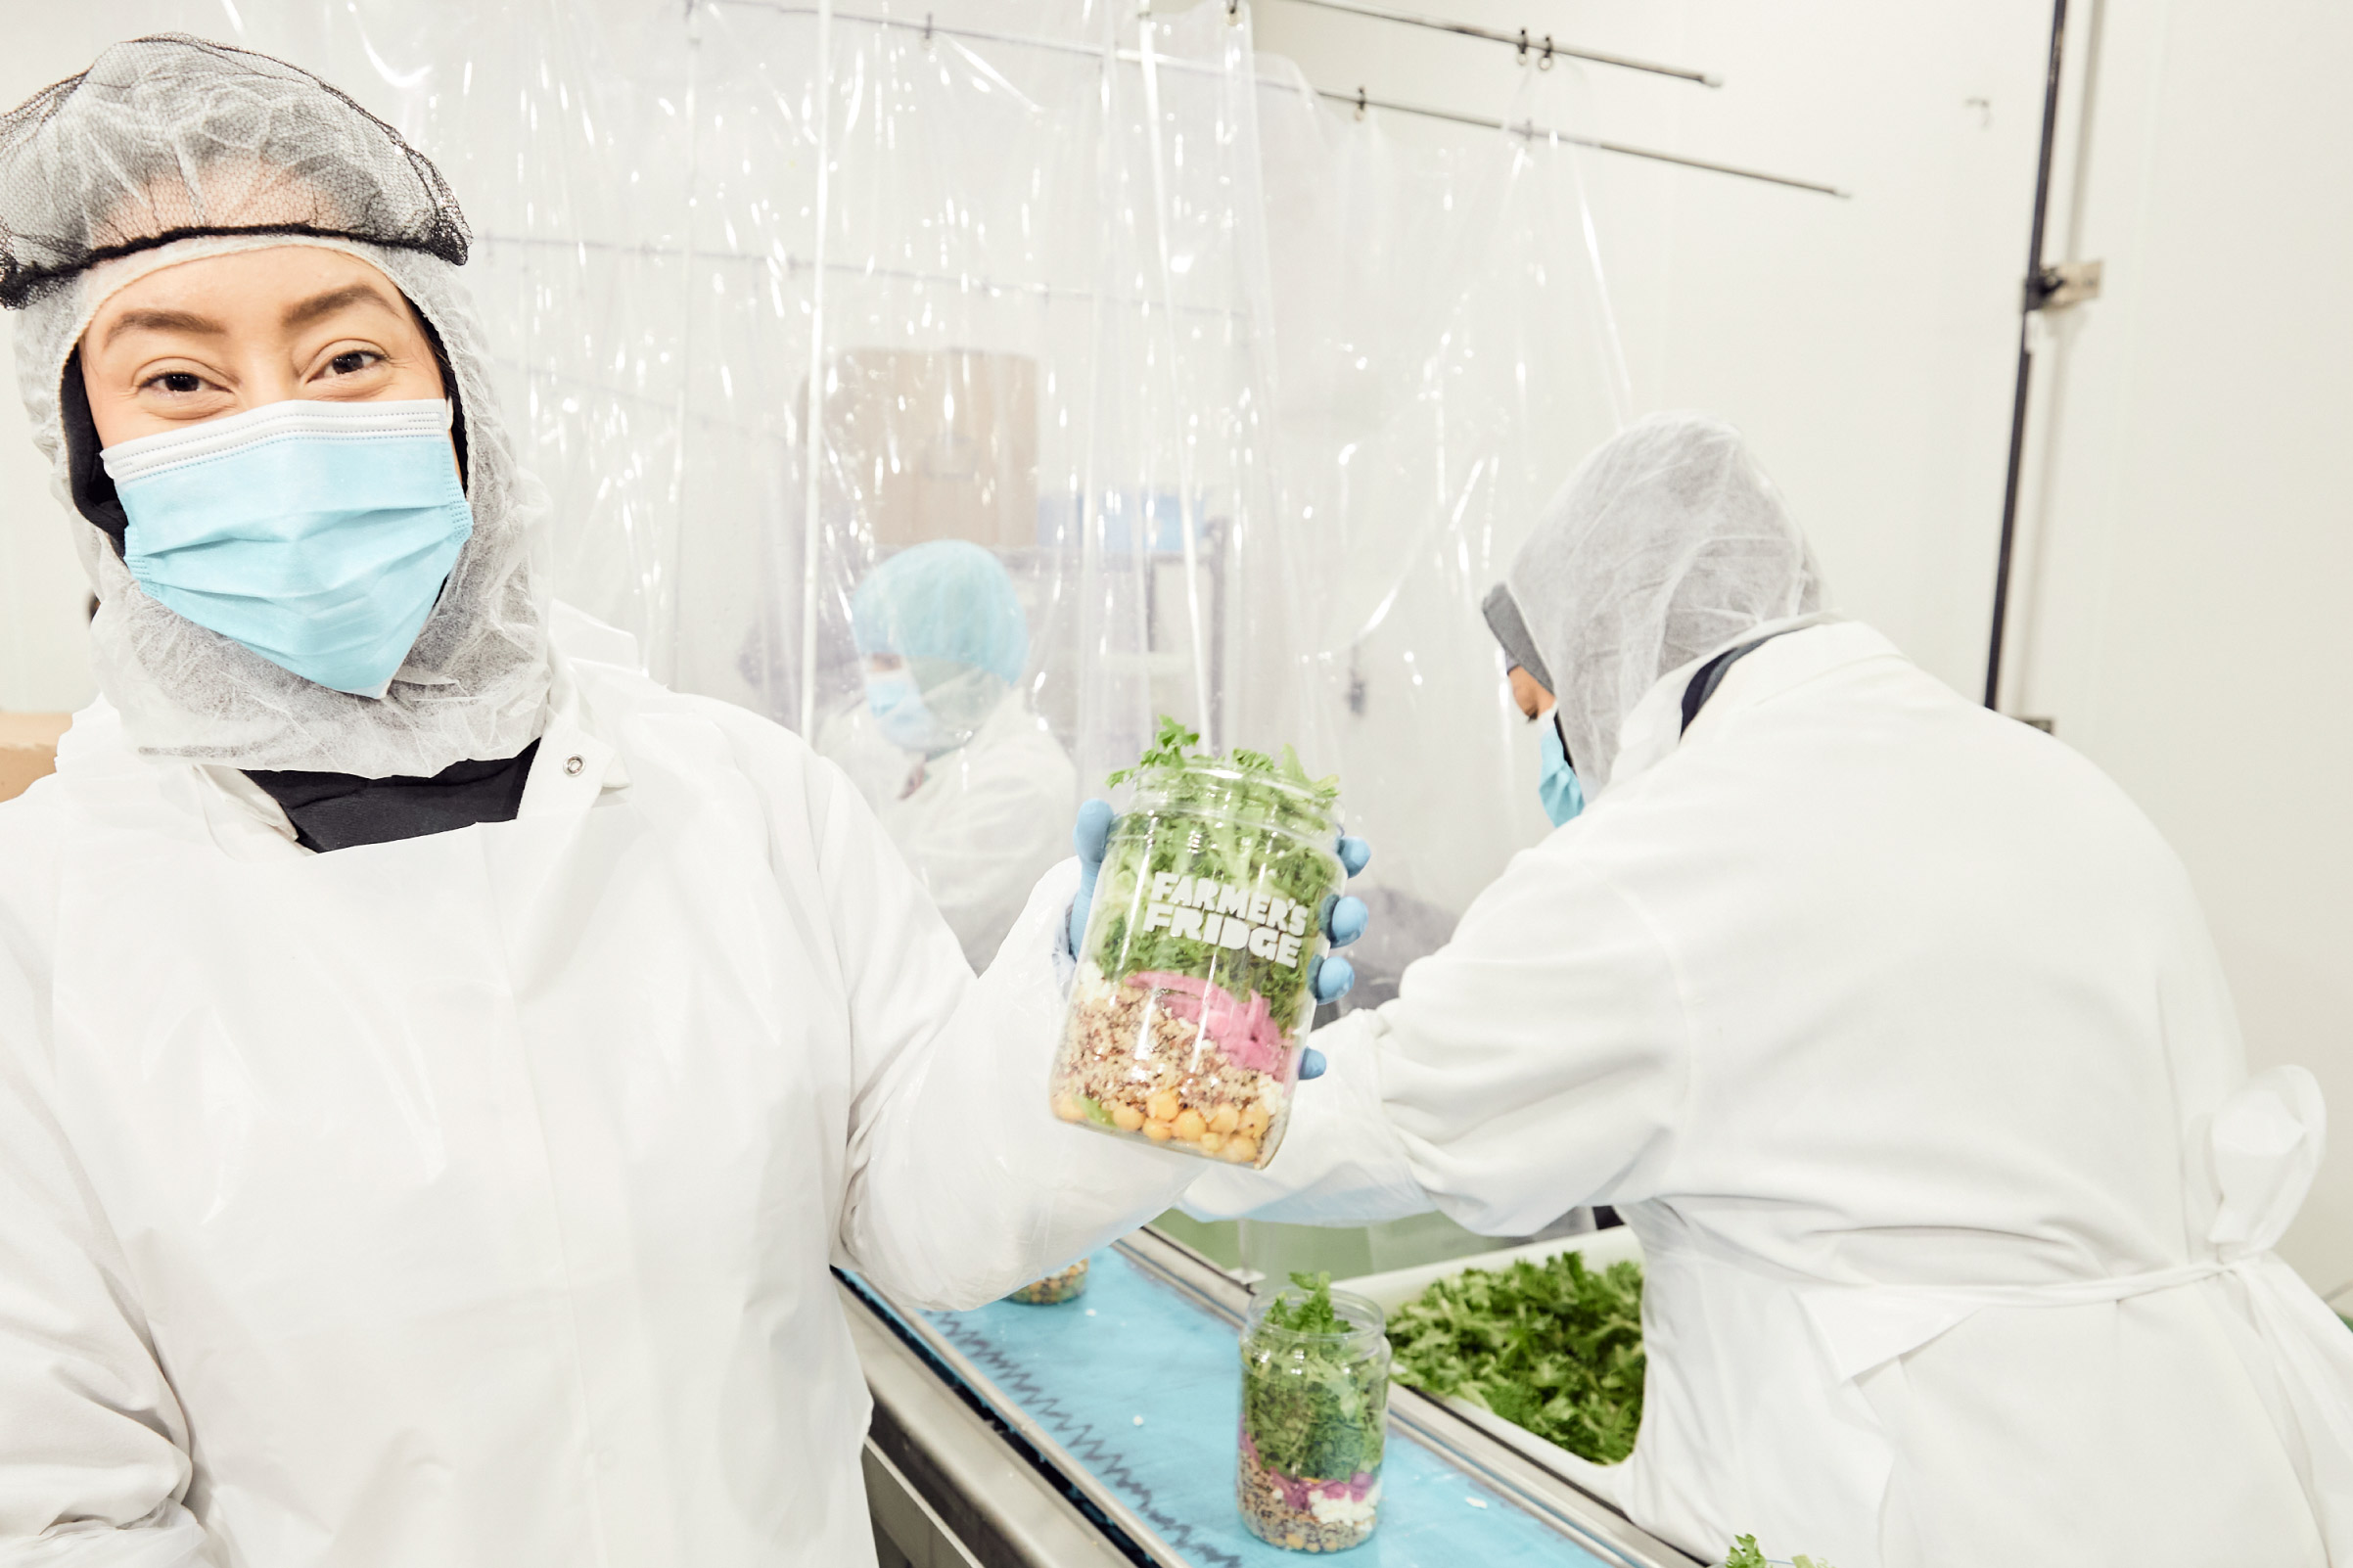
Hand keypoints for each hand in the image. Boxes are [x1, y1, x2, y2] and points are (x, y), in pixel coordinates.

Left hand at [1065, 800, 1370, 1079]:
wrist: (1095, 981)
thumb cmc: (1119, 919)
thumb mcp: (1111, 880)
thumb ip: (1102, 844)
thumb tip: (1092, 806)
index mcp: (1242, 893)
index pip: (1303, 869)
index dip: (1338, 857)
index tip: (1352, 849)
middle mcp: (1260, 940)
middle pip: (1320, 926)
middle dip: (1346, 918)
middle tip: (1347, 915)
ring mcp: (1258, 990)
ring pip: (1312, 984)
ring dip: (1333, 980)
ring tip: (1330, 978)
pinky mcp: (1244, 1037)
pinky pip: (1282, 1053)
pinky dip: (1302, 1059)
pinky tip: (1309, 1064)